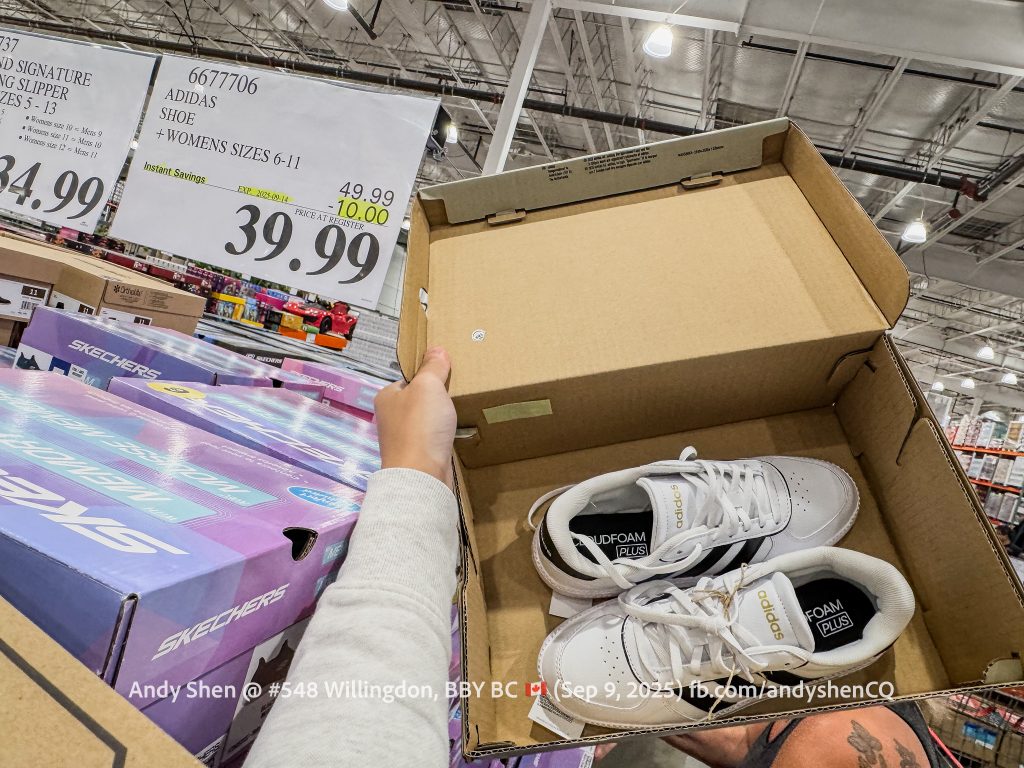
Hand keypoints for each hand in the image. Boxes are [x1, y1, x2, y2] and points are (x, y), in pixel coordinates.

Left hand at [375, 347, 457, 487]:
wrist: (421, 476)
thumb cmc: (420, 427)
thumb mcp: (428, 386)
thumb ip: (433, 366)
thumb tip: (436, 349)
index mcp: (386, 396)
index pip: (409, 378)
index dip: (428, 374)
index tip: (447, 374)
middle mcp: (390, 417)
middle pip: (418, 399)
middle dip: (437, 397)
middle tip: (457, 392)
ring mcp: (402, 438)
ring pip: (426, 419)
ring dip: (441, 418)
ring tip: (459, 412)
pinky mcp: (415, 455)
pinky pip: (432, 438)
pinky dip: (443, 435)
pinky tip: (454, 433)